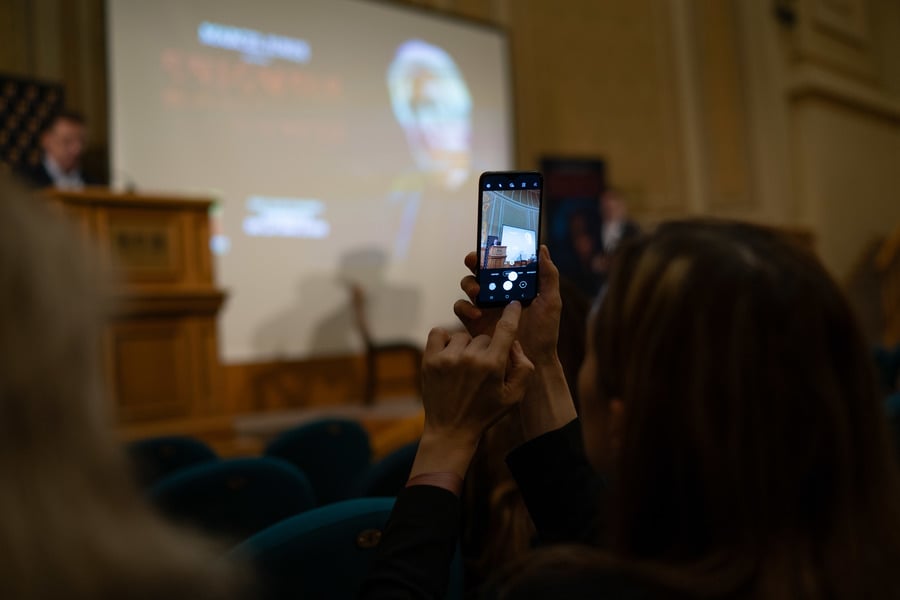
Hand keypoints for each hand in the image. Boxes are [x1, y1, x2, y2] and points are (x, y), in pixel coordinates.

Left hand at [411, 302, 534, 478]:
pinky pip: (439, 333)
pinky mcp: (430, 360)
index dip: (512, 314)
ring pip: (463, 336)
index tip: (514, 304)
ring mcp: (447, 358)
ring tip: (465, 367)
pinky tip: (450, 354)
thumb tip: (515, 343)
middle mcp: (470, 358)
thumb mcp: (514, 396)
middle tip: (482, 369)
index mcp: (493, 365)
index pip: (506, 328)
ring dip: (466, 347)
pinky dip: (444, 340)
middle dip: (486, 349)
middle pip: (484, 337)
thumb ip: (524, 368)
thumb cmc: (485, 413)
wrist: (451, 430)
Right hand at [454, 245, 562, 366]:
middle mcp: (496, 291)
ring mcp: (484, 305)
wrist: (534, 359)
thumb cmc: (545, 331)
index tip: (489, 243)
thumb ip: (548, 275)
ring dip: (469, 283)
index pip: (499, 260)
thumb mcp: (551, 300)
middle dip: (474, 261)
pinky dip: (465, 307)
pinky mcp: (473, 322)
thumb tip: (542, 248)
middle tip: (475, 262)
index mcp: (513, 283)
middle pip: (479, 269)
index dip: (491, 249)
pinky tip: (477, 312)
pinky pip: (460, 308)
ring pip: (467, 285)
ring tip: (478, 291)